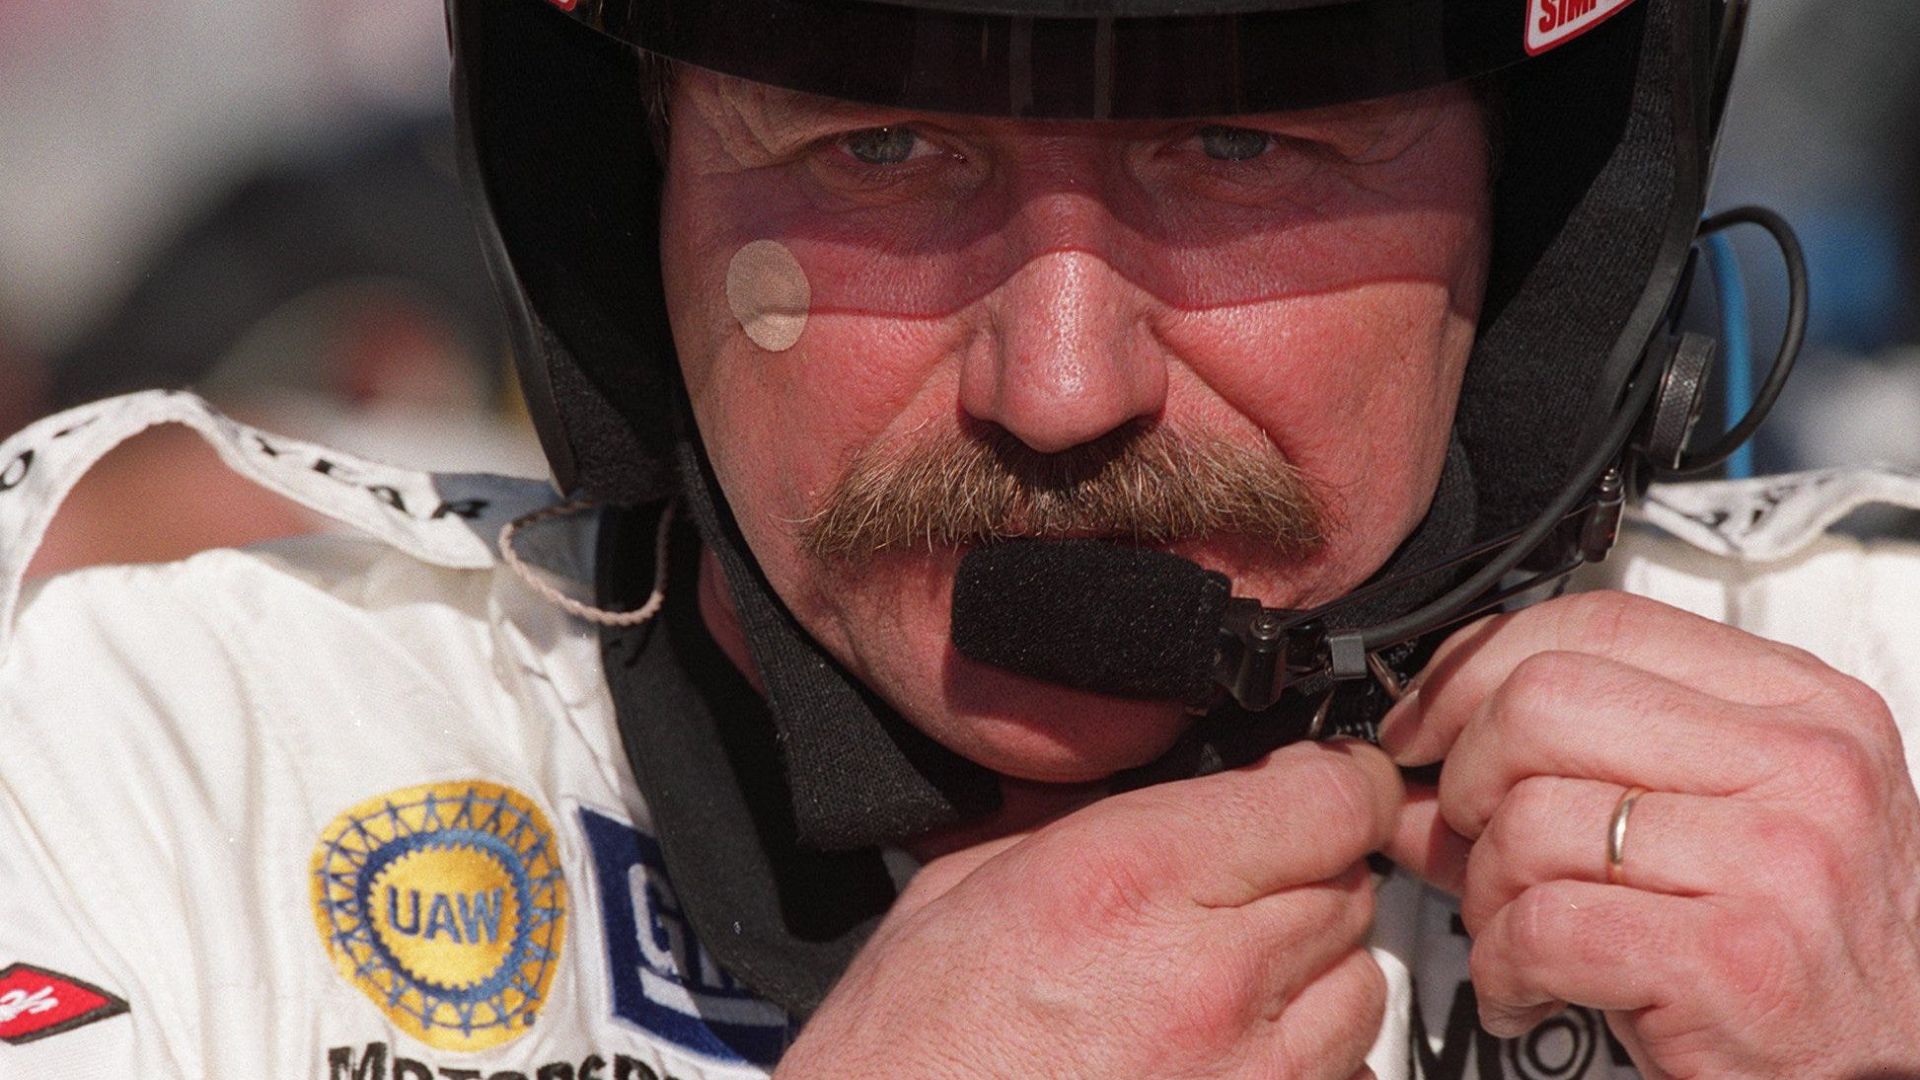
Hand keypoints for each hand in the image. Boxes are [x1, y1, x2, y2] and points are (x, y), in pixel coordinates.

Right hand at [777, 740, 1403, 1078]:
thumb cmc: (907, 1058)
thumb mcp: (961, 886)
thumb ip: (1088, 823)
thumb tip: (1171, 790)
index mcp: (1132, 878)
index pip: (1329, 797)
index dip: (1333, 782)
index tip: (1321, 786)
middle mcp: (1212, 978)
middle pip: (1350, 887)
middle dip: (1306, 879)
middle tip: (1228, 902)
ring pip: (1361, 988)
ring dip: (1312, 978)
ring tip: (1217, 994)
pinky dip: (1304, 1068)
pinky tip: (1222, 1066)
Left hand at [1381, 589, 1919, 1077]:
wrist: (1906, 1063)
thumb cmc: (1803, 948)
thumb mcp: (1715, 821)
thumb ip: (1575, 768)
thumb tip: (1411, 759)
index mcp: (1800, 704)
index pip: (1597, 623)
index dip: (1476, 667)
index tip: (1427, 722)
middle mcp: (1803, 765)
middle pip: (1542, 703)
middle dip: (1466, 776)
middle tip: (1471, 837)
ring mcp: (1778, 859)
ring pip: (1528, 818)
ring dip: (1483, 890)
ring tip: (1515, 932)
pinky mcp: (1736, 962)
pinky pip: (1541, 925)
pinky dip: (1502, 967)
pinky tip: (1528, 989)